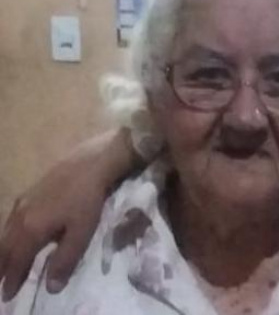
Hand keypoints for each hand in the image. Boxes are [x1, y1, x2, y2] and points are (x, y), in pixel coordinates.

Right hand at [0, 129, 139, 300]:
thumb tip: (50, 288)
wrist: (90, 163)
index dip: (13, 279)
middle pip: (5, 247)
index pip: (17, 261)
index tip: (8, 295)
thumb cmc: (87, 200)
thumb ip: (65, 260)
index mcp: (32, 229)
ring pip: (6, 231)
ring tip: (4, 261)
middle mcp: (21, 216)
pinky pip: (12, 217)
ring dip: (4, 250)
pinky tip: (16, 231)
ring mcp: (24, 200)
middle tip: (0, 282)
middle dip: (2, 266)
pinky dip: (9, 232)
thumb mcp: (81, 233)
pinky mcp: (31, 190)